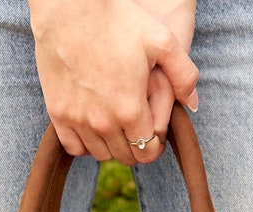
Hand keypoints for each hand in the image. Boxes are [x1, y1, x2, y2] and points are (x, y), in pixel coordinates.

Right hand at [29, 0, 197, 164]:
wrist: (69, 8)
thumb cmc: (117, 19)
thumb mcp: (161, 41)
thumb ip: (184, 75)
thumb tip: (193, 105)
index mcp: (131, 110)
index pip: (148, 152)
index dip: (156, 147)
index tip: (155, 135)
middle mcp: (104, 122)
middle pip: (126, 157)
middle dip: (136, 147)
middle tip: (138, 128)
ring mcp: (79, 120)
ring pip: (101, 154)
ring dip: (112, 145)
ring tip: (118, 126)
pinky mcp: (59, 114)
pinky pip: (75, 147)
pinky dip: (86, 144)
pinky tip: (94, 127)